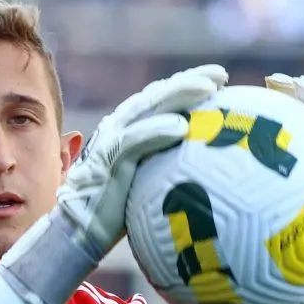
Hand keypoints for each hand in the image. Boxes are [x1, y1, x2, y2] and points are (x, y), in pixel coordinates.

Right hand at [59, 64, 229, 258]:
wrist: (80, 229)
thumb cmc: (117, 212)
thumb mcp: (148, 182)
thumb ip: (167, 168)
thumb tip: (208, 172)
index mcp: (130, 128)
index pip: (162, 98)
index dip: (189, 83)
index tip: (222, 80)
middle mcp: (121, 126)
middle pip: (159, 94)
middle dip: (190, 79)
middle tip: (222, 74)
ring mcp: (113, 139)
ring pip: (149, 107)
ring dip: (179, 94)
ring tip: (208, 89)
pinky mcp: (108, 159)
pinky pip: (135, 140)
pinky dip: (157, 130)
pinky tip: (182, 127)